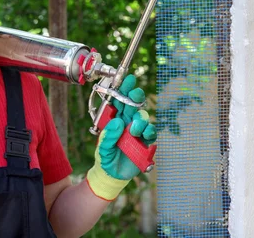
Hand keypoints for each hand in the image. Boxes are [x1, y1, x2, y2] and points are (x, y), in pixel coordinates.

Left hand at [86, 75, 156, 200]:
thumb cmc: (105, 158)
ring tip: (134, 129)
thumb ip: (108, 136)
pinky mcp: (145, 142)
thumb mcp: (102, 148)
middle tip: (134, 94)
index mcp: (114, 119)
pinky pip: (151, 133)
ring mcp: (136, 131)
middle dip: (135, 96)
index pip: (119, 100)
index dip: (123, 89)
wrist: (112, 175)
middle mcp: (126, 122)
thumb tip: (117, 123)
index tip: (126, 79)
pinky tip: (144, 134)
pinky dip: (149, 131)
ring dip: (140, 119)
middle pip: (133, 104)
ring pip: (143, 117)